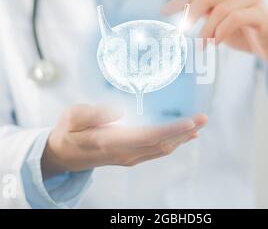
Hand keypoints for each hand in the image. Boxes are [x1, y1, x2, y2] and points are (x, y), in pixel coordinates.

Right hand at [42, 104, 206, 178]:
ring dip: (182, 137)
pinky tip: (185, 135)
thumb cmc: (68, 131)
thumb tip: (119, 110)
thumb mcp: (72, 116)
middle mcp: (124, 153)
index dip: (172, 130)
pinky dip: (174, 142)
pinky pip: (157, 151)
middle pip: (162, 144)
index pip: (148, 137)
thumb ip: (92, 113)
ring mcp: (129, 157)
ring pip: (162, 149)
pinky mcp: (131, 156)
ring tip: (199, 123)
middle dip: (185, 132)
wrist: (63, 155)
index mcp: (111, 141)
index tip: (191, 121)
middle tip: (203, 117)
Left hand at [162, 0, 267, 90]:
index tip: (163, 11)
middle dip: (190, 13)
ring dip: (207, 30)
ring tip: (203, 45)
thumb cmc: (243, 33)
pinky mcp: (261, 13)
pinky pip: (235, 19)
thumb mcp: (218, 22)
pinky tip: (216, 43)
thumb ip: (203, 14)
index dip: (179, 0)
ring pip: (220, 8)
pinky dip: (221, 32)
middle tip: (182, 31)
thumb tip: (177, 14)